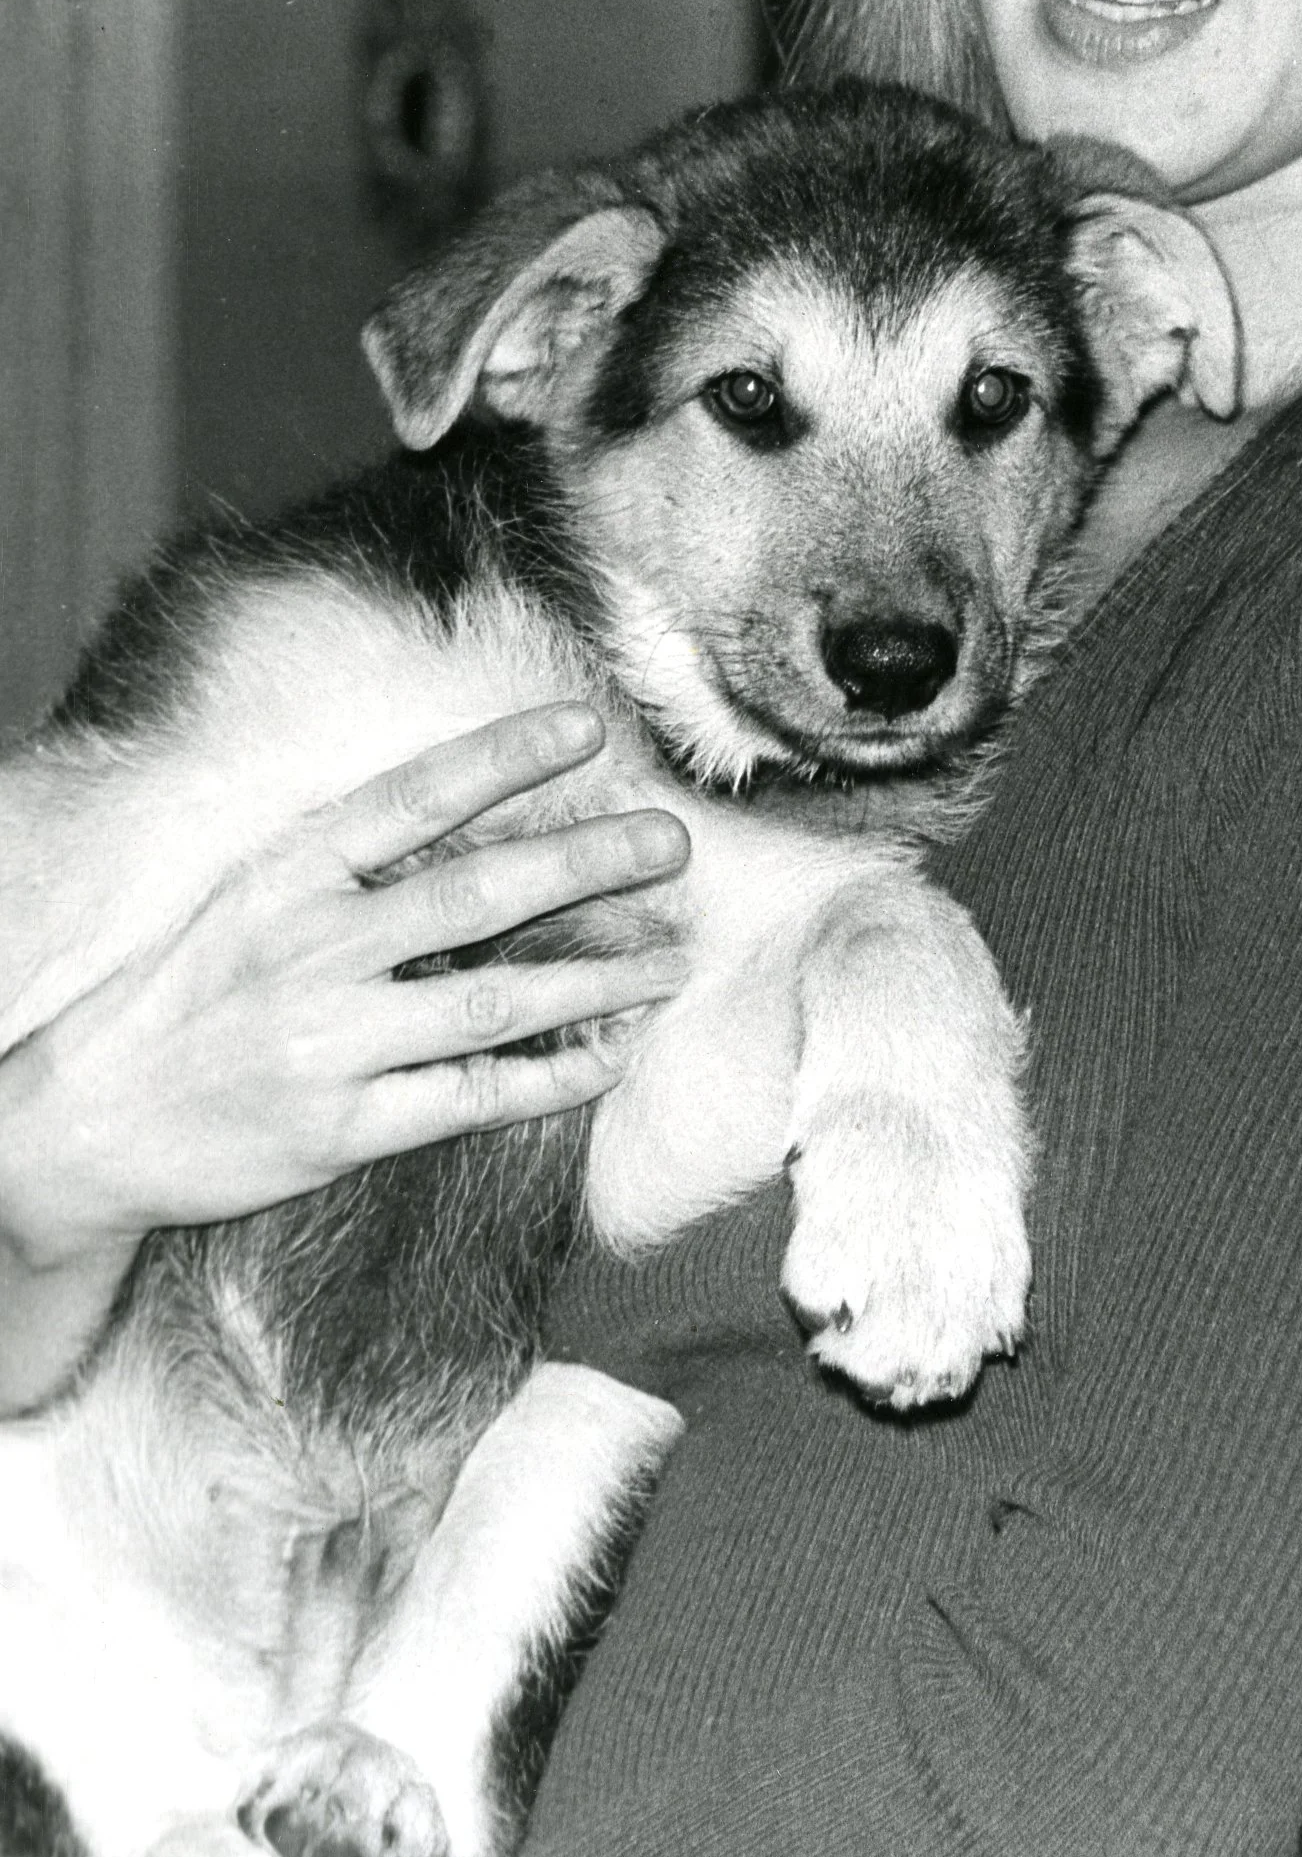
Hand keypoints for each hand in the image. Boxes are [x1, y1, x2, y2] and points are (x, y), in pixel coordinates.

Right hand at [0, 702, 687, 1282]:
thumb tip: (475, 814)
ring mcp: (330, 1045)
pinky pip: (478, 1096)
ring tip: (673, 956)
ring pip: (499, 1000)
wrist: (74, 1127)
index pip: (412, 796)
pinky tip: (613, 1051)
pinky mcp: (344, 1132)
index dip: (503, 755)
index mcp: (286, 875)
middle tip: (671, 841)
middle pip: (480, 892)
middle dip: (589, 860)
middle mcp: (311, 950)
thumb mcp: (246, 898)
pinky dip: (557, 1074)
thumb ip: (347, 863)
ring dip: (601, 978)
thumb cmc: (181, 998)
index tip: (585, 724)